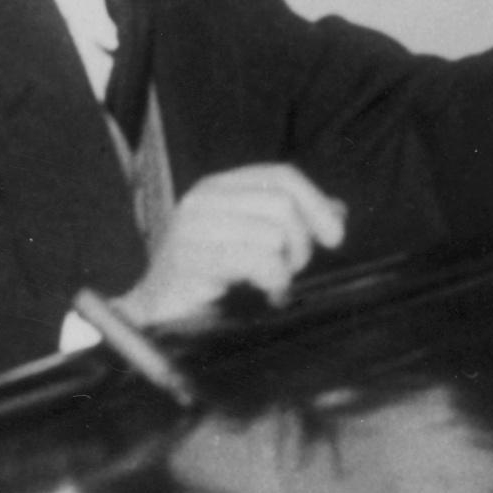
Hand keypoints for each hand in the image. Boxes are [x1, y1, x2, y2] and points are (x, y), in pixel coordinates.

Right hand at [111, 163, 347, 330]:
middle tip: (291, 271)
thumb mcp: (251, 241)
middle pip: (283, 204)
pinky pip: (259, 261)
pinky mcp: (191, 259)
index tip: (335, 237)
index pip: (282, 175)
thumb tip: (337, 212)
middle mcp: (203, 199)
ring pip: (274, 233)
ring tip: (271, 283)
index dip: (316, 203)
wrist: (155, 316)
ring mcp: (193, 227)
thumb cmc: (207, 279)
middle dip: (300, 243)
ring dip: (285, 267)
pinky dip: (274, 281)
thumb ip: (289, 222)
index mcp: (218, 186)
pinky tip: (266, 294)